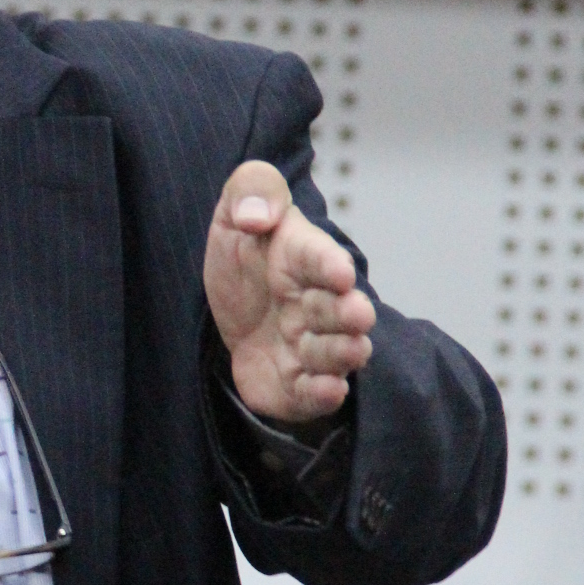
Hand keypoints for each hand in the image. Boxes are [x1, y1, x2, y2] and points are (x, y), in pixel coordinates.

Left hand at [204, 161, 375, 423]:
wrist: (226, 316)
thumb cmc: (243, 260)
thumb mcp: (234, 212)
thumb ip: (251, 190)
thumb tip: (255, 215)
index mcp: (301, 258)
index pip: (318, 257)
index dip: (329, 264)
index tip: (340, 272)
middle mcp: (314, 304)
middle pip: (339, 310)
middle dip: (350, 312)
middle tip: (356, 313)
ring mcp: (308, 345)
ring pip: (335, 352)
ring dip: (343, 352)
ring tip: (351, 350)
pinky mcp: (295, 384)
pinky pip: (312, 393)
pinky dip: (323, 394)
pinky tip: (329, 390)